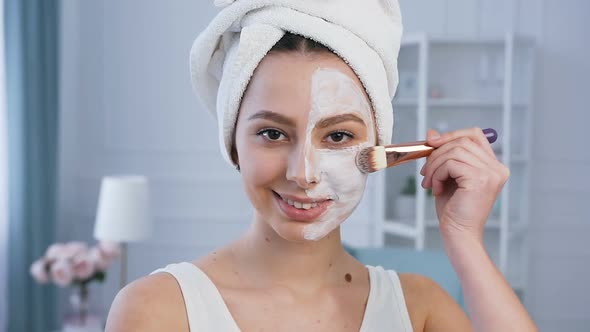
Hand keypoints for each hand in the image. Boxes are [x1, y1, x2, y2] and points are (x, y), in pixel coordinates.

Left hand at [420, 127, 509, 242]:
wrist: (458, 234)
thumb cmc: (453, 209)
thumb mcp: (446, 176)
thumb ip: (442, 155)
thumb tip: (430, 133)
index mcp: (493, 166)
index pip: (474, 135)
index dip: (451, 135)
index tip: (431, 143)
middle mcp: (497, 168)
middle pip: (462, 141)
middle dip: (437, 152)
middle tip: (425, 171)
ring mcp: (491, 173)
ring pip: (454, 151)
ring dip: (434, 166)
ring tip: (429, 183)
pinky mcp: (480, 179)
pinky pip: (451, 163)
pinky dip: (437, 174)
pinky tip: (435, 189)